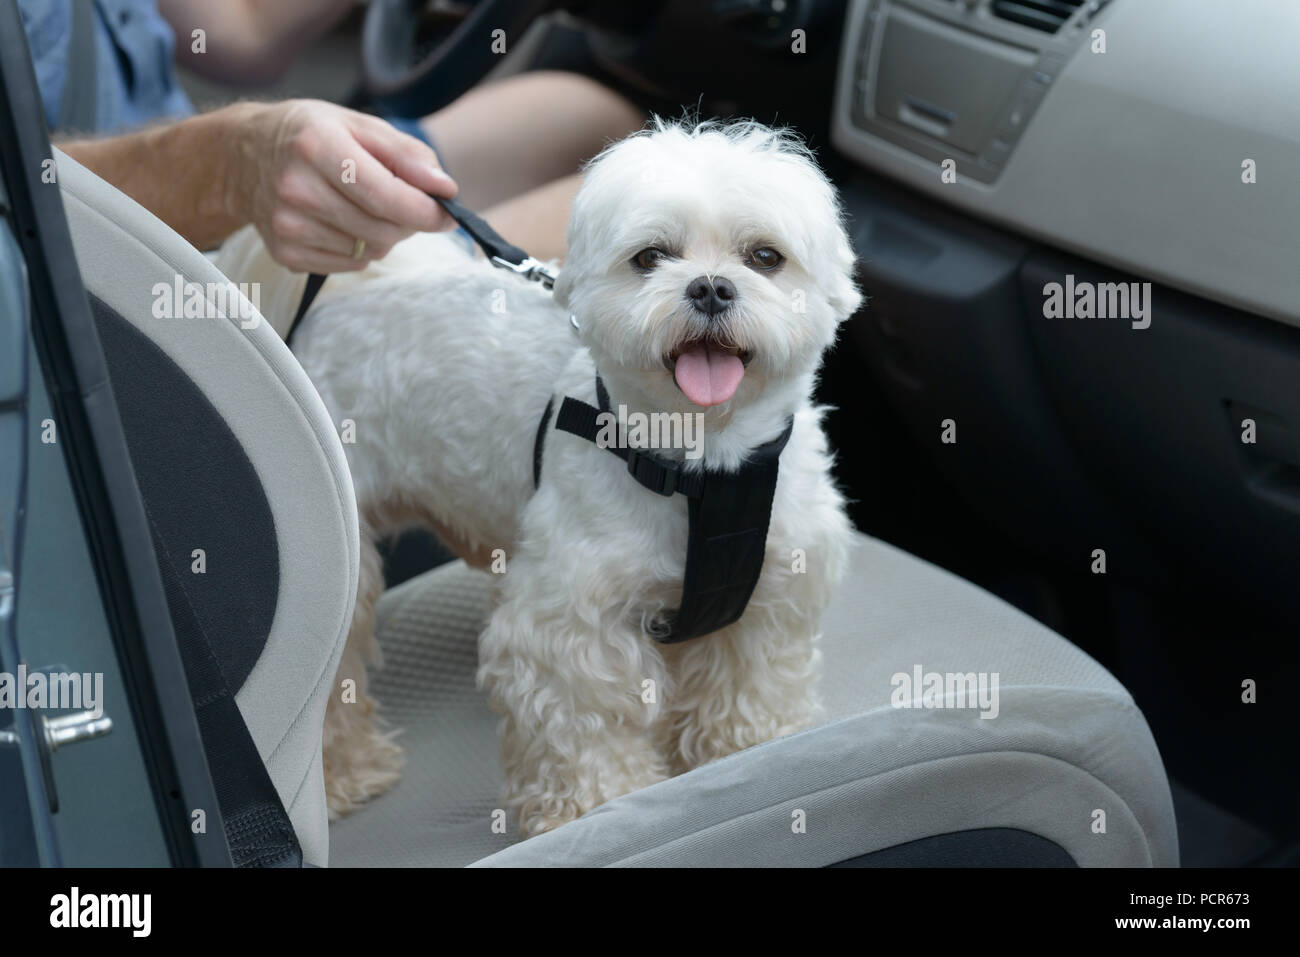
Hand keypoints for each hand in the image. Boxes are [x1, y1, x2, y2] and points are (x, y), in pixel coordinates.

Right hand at [229, 99, 457, 272]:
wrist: (243, 156)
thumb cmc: (311, 135)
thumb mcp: (360, 125)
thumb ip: (408, 155)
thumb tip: (445, 190)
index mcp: (316, 146)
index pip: (387, 195)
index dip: (427, 211)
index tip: (448, 213)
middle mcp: (296, 187)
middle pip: (383, 229)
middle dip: (407, 222)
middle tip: (405, 203)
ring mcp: (287, 225)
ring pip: (371, 251)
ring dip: (383, 235)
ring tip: (363, 207)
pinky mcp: (285, 253)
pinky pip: (351, 264)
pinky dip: (360, 249)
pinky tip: (341, 222)